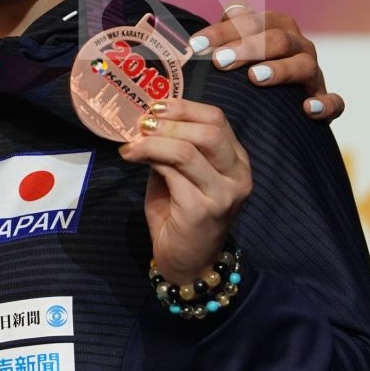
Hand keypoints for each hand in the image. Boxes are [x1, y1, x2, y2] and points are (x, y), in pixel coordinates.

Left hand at [119, 97, 250, 284]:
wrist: (187, 263)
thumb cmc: (179, 216)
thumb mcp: (178, 175)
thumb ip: (172, 148)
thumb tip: (145, 120)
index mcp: (236, 161)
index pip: (217, 119)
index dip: (183, 108)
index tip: (153, 107)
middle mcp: (237, 176)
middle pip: (209, 131)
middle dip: (170, 122)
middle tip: (141, 124)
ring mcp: (223, 194)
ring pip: (189, 150)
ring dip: (154, 141)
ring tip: (133, 143)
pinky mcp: (202, 210)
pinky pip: (173, 173)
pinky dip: (149, 158)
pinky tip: (131, 157)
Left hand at [191, 2, 343, 120]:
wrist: (280, 104)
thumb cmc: (247, 71)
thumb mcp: (232, 51)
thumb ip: (218, 38)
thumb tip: (190, 37)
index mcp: (274, 26)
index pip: (249, 21)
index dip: (222, 31)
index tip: (195, 45)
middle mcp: (297, 45)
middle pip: (277, 39)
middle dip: (248, 48)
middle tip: (220, 62)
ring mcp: (313, 72)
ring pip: (304, 64)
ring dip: (280, 70)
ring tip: (255, 78)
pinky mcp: (324, 100)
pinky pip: (333, 101)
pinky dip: (325, 103)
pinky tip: (307, 109)